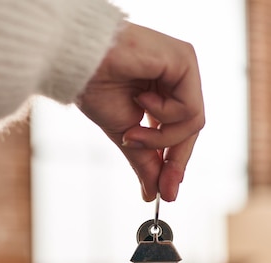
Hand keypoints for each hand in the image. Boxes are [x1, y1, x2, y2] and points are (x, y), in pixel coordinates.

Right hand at [77, 22, 204, 201]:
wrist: (78, 63)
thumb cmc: (94, 87)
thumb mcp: (124, 133)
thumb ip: (143, 160)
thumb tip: (152, 194)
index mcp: (163, 89)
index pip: (179, 130)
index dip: (173, 162)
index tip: (165, 194)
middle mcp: (178, 76)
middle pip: (190, 128)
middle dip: (174, 161)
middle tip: (163, 189)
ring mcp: (184, 67)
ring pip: (192, 122)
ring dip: (160, 138)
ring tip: (131, 132)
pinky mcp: (185, 60)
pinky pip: (188, 108)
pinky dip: (163, 115)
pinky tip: (140, 99)